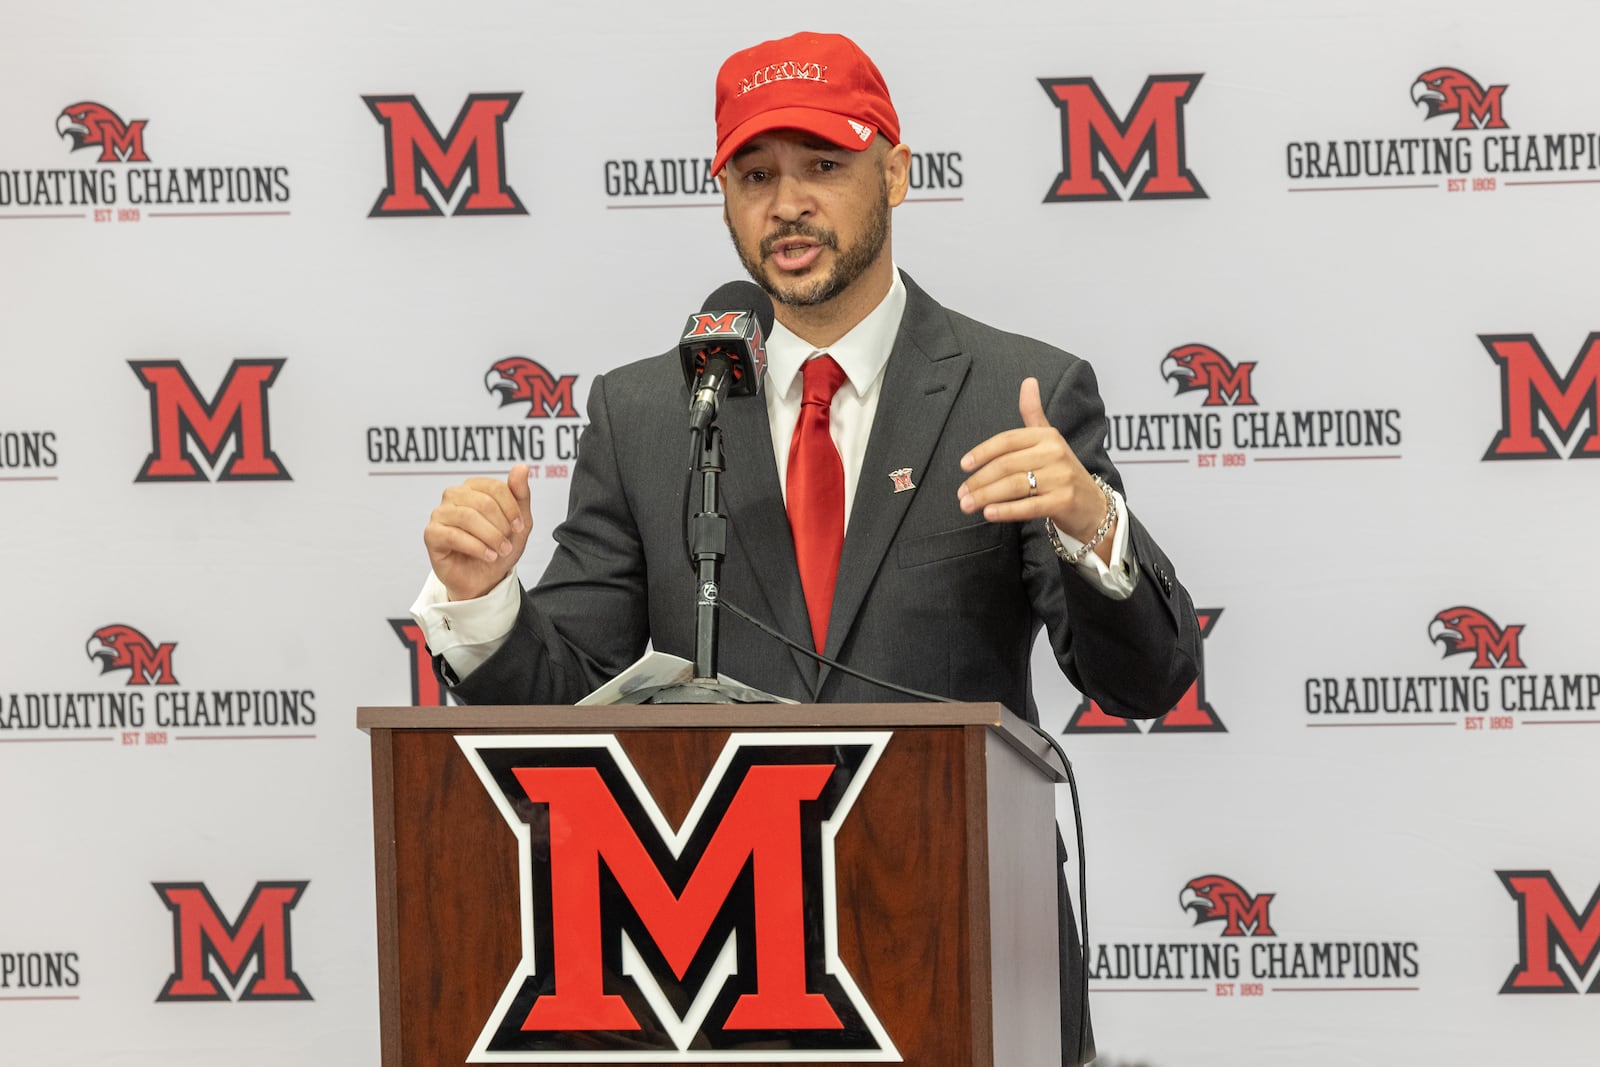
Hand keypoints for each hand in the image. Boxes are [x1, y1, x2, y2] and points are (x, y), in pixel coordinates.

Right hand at [423, 464, 533, 600]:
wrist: (485, 578)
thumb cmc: (499, 547)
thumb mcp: (519, 522)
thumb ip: (520, 494)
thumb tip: (522, 466)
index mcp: (473, 487)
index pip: (495, 487)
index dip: (511, 509)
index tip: (519, 527)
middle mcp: (453, 495)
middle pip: (483, 502)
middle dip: (501, 526)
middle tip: (508, 544)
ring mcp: (440, 513)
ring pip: (468, 517)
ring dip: (490, 537)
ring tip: (500, 551)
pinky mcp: (432, 534)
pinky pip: (454, 535)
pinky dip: (476, 547)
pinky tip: (488, 556)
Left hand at [957, 377, 1114, 557]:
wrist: (1093, 505)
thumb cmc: (1062, 471)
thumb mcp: (1049, 439)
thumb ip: (1033, 413)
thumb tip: (1028, 380)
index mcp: (1047, 436)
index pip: (1007, 440)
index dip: (982, 452)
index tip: (963, 466)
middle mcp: (1055, 453)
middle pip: (1006, 465)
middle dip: (979, 481)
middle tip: (960, 495)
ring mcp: (1061, 477)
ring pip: (1014, 485)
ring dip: (986, 496)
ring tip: (967, 506)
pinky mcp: (1064, 501)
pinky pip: (1029, 506)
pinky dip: (1006, 510)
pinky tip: (989, 514)